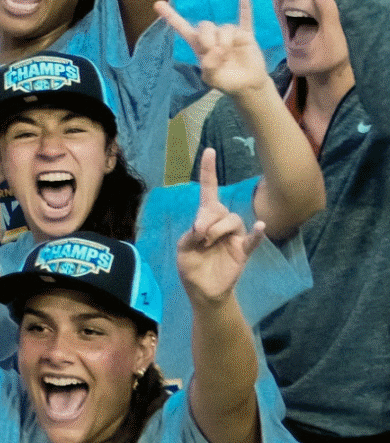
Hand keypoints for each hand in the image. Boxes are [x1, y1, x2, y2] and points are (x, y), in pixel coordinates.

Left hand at [157, 0, 278, 99]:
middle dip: (208, 39)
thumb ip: (209, 66)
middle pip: (205, 25)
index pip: (183, 28)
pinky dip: (244, 8)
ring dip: (225, 41)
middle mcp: (212, 36)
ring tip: (229, 53)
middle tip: (215, 52)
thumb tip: (216, 50)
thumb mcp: (211, 78)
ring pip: (224, 27)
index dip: (171, 16)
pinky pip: (245, 19)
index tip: (157, 3)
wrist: (247, 85)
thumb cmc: (225, 80)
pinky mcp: (246, 35)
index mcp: (199, 44)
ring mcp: (229, 34)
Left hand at [176, 149, 263, 303]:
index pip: (208, 191)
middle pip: (219, 208)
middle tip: (198, 233)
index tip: (209, 151)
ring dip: (218, 228)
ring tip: (207, 241)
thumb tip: (202, 226)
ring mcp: (234, 237)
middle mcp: (221, 224)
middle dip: (207, 217)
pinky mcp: (243, 251)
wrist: (203, 291)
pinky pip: (253, 239)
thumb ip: (190, 234)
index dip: (208, 172)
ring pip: (232, 220)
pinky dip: (256, 233)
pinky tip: (259, 227)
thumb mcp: (183, 249)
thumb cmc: (192, 267)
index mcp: (204, 219)